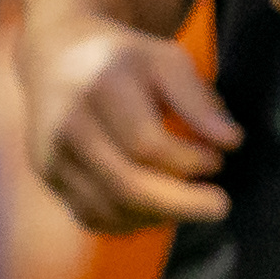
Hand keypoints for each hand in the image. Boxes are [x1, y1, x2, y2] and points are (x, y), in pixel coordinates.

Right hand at [31, 15, 240, 232]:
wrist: (57, 56)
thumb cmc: (125, 60)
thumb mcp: (165, 60)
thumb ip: (198, 100)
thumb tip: (231, 141)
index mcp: (101, 87)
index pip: (146, 143)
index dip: (188, 160)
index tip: (218, 160)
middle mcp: (69, 124)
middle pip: (126, 185)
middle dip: (180, 204)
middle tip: (220, 206)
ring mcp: (52, 155)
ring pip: (109, 208)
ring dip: (158, 215)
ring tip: (188, 204)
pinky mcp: (48, 177)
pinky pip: (92, 216)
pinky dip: (130, 222)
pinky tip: (156, 209)